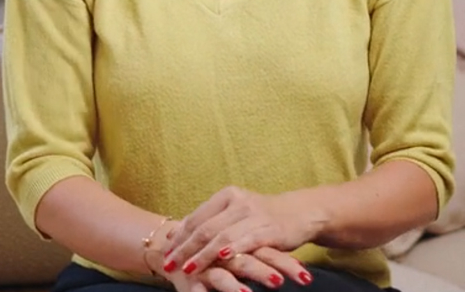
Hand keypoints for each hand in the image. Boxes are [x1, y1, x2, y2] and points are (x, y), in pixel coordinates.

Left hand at [163, 187, 318, 282]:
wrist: (300, 213)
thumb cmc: (262, 217)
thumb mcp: (235, 214)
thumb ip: (211, 221)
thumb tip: (177, 233)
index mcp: (227, 195)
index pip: (197, 217)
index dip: (179, 236)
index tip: (164, 252)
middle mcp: (238, 201)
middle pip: (205, 228)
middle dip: (185, 249)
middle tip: (169, 264)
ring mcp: (254, 215)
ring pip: (222, 236)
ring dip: (203, 255)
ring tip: (188, 269)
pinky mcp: (269, 229)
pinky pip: (247, 240)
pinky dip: (233, 250)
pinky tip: (221, 258)